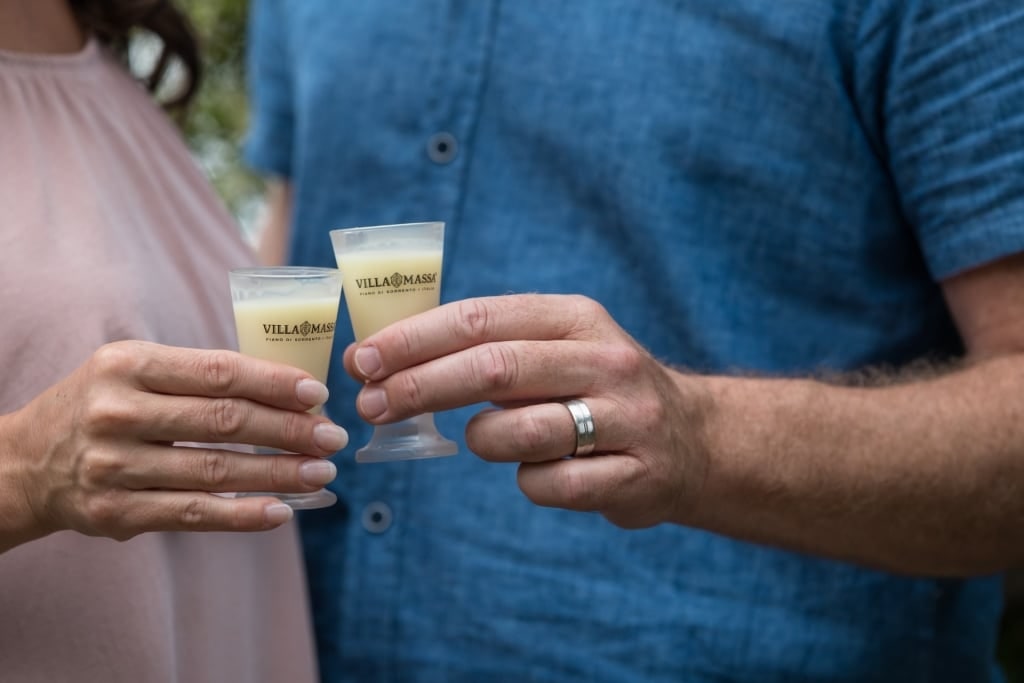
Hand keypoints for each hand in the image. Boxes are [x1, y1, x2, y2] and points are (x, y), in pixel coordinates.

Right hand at [2, 340, 347, 546]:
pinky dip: (243, 516)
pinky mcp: (115, 512)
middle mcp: (117, 412)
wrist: (25, 462)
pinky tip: (282, 511)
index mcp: (127, 365)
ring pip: (215, 471)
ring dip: (278, 474)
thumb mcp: (133, 370)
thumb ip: (197, 376)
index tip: (319, 394)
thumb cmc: (101, 406)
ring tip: (321, 473)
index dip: (275, 383)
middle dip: (288, 430)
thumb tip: (287, 390)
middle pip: (224, 421)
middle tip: (333, 437)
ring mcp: (113, 466)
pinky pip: (193, 515)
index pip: (218, 372)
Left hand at [343, 294, 709, 527]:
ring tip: (482, 438)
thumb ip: (493, 344)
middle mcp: (605, 361)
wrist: (694, 440)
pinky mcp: (634, 476)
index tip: (364, 359)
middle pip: (493, 369)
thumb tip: (391, 357)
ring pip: (518, 433)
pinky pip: (551, 486)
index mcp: (577, 318)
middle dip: (419, 387)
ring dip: (480, 440)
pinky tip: (540, 471)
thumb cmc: (598, 388)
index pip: (482, 319)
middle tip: (370, 405)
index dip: (415, 340)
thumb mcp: (560, 345)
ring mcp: (626, 419)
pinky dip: (527, 482)